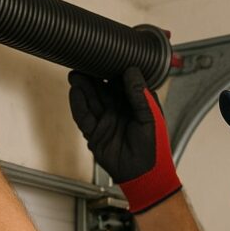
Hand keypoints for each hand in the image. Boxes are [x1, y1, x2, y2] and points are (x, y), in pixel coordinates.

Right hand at [68, 66, 181, 212]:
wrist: (145, 174)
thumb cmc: (154, 146)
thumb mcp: (151, 116)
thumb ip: (139, 94)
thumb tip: (131, 70)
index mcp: (133, 104)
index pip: (119, 83)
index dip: (111, 70)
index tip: (104, 56)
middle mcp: (117, 110)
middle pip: (101, 89)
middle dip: (92, 77)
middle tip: (83, 62)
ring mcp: (104, 121)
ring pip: (90, 100)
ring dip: (82, 87)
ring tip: (75, 74)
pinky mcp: (94, 134)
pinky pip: (84, 117)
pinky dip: (78, 105)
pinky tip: (75, 92)